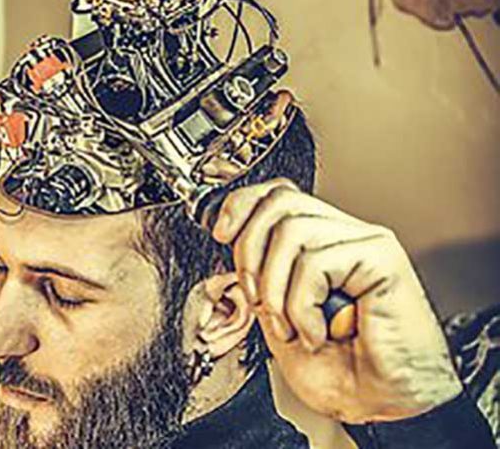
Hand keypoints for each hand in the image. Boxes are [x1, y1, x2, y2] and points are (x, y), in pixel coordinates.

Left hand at [212, 178, 462, 423]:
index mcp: (321, 244)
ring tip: (291, 326)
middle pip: (280, 202)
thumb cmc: (342, 371)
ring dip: (275, 289)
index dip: (242, 205)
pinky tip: (317, 331)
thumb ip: (261, 276)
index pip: (277, 195)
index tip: (221, 233)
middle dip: (249, 251)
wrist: (382, 406)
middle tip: (256, 299)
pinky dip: (302, 305)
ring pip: (292, 230)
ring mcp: (364, 242)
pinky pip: (316, 262)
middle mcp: (344, 236)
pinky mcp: (381, 258)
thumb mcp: (278, 317)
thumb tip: (235, 247)